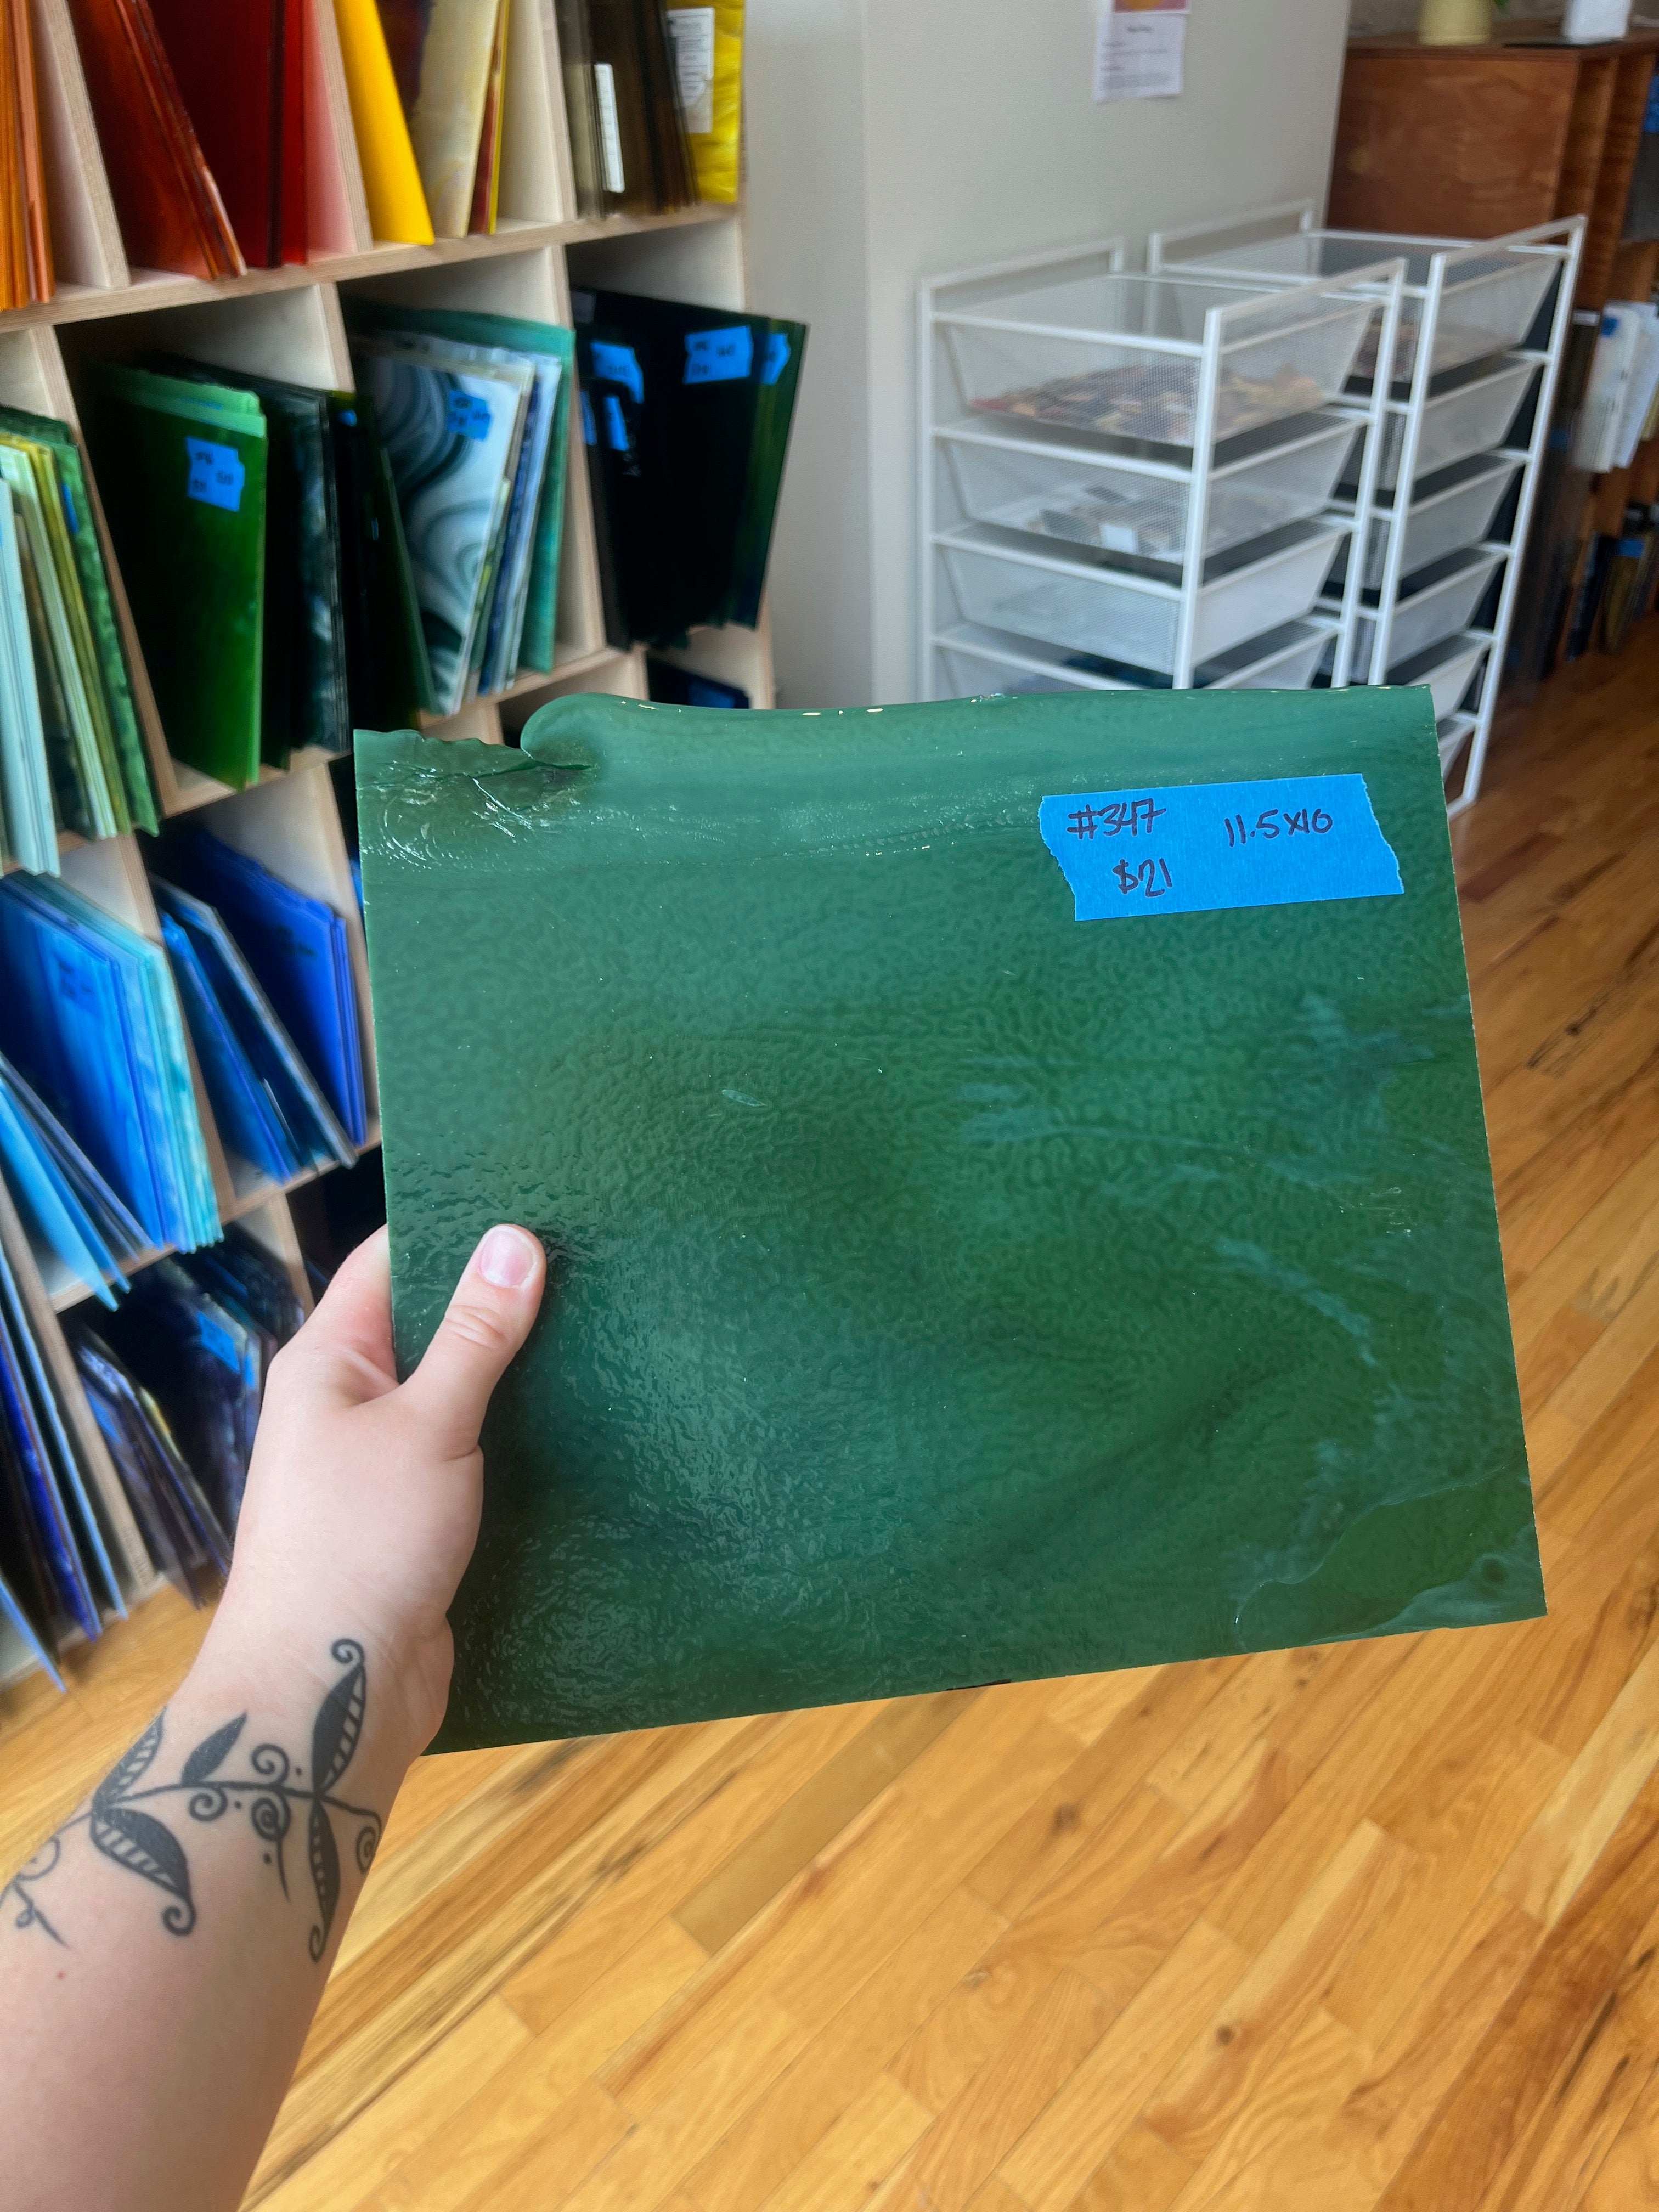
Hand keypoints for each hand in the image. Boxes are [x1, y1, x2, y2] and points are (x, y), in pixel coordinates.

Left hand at [206, 1224, 545, 1758]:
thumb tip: (517, 1238)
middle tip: (594, 1262)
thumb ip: (476, 1335)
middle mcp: (348, 1405)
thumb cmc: (358, 1546)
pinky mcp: (416, 1521)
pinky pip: (470, 1458)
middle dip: (501, 1302)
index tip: (537, 1198)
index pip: (391, 1260)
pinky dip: (516, 1441)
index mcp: (328, 1362)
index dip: (456, 1225)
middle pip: (429, 1326)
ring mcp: (381, 1466)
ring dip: (517, 1377)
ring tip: (605, 1332)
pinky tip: (582, 1427)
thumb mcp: (427, 1424)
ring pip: (456, 1397)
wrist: (327, 1693)